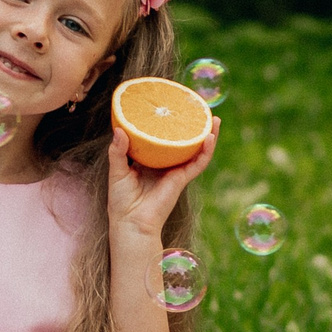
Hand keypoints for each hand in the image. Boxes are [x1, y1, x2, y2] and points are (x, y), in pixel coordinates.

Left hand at [106, 121, 218, 240]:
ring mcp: (175, 172)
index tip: (172, 109)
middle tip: (200, 110)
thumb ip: (117, 151)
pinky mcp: (181, 180)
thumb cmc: (121, 200)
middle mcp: (165, 164)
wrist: (131, 222)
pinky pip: (198, 164)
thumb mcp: (116, 170)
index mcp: (150, 161)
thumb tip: (119, 129)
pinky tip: (210, 138)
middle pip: (183, 143)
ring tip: (214, 120)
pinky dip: (206, 152)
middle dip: (193, 128)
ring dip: (207, 135)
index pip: (162, 140)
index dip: (169, 126)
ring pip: (196, 151)